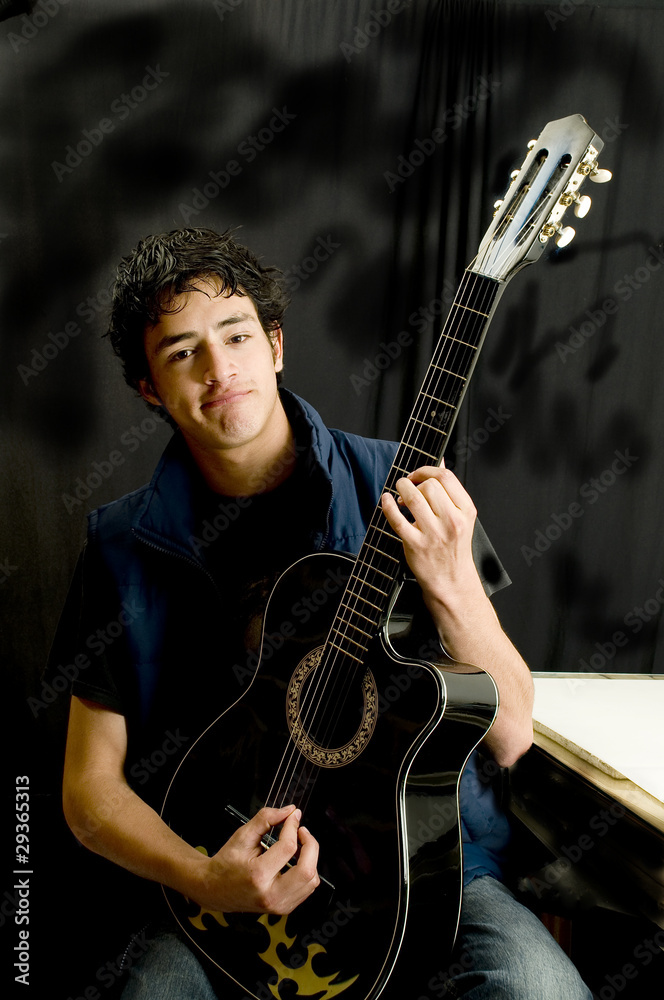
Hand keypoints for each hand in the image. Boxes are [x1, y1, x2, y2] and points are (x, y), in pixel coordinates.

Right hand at [194, 804, 319, 914]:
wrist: (214, 889)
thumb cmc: (226, 863)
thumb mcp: (242, 836)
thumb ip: (266, 819)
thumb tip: (289, 811)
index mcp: (258, 875)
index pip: (288, 848)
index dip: (293, 826)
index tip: (293, 816)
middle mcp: (270, 895)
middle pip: (307, 870)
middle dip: (311, 845)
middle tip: (301, 831)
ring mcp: (278, 906)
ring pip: (312, 881)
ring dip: (310, 858)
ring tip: (298, 845)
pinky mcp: (283, 908)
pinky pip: (307, 888)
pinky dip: (307, 870)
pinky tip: (296, 860)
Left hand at [380, 463, 484, 613]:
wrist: (451, 580)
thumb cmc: (454, 547)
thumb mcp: (461, 517)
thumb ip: (450, 491)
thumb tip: (439, 463)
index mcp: (466, 510)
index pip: (446, 477)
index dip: (427, 469)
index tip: (417, 474)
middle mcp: (452, 521)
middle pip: (429, 485)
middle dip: (413, 481)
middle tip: (407, 488)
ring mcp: (434, 533)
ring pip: (413, 498)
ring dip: (401, 489)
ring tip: (398, 493)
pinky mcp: (416, 544)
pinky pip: (397, 519)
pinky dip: (388, 506)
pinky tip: (387, 500)